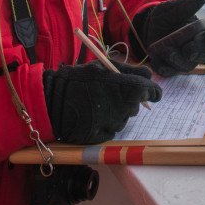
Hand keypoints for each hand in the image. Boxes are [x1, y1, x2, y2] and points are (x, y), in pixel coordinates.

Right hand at [43, 61, 161, 143]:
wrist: (51, 101)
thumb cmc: (77, 80)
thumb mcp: (101, 67)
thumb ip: (128, 70)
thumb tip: (148, 74)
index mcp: (125, 88)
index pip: (150, 91)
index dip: (153, 91)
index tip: (153, 92)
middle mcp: (122, 108)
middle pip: (135, 106)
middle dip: (128, 99)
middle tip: (110, 93)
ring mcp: (112, 124)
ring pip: (123, 118)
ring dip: (116, 111)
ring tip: (97, 103)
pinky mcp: (102, 137)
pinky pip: (111, 130)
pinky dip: (105, 123)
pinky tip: (92, 115)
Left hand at [133, 0, 204, 76]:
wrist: (148, 26)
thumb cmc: (166, 16)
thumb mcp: (173, 8)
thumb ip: (186, 5)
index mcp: (204, 33)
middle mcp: (198, 48)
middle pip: (204, 55)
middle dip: (196, 51)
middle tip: (187, 47)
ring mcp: (185, 60)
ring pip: (187, 65)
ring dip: (178, 59)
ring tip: (167, 51)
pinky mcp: (171, 67)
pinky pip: (170, 72)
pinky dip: (164, 69)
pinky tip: (156, 62)